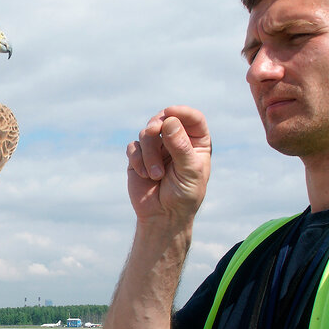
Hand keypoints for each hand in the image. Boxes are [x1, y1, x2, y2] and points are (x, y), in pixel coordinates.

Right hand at [126, 105, 211, 223]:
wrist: (162, 216)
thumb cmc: (183, 195)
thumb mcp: (189, 171)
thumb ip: (181, 147)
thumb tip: (169, 122)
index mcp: (196, 142)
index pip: (193, 118)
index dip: (182, 112)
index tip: (170, 113)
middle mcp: (176, 141)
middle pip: (165, 119)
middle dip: (157, 126)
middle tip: (154, 132)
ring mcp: (156, 148)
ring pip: (146, 133)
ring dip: (149, 153)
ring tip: (156, 175)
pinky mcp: (138, 157)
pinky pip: (133, 147)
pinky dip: (138, 160)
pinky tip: (145, 175)